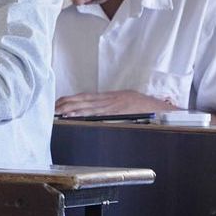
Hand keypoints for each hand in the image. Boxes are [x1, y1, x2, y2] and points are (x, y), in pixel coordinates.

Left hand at [55, 90, 171, 117]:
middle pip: (84, 99)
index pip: (88, 97)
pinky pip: (96, 112)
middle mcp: (111, 98)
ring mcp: (113, 104)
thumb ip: (116, 110)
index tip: (59, 103)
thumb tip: (100, 117)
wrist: (164, 111)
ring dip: (71, 108)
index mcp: (113, 97)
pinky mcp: (117, 111)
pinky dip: (83, 113)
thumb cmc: (148, 111)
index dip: (73, 100)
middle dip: (67, 103)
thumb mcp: (130, 107)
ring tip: (57, 112)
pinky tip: (72, 116)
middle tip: (52, 107)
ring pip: (87, 105)